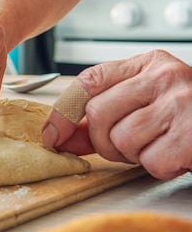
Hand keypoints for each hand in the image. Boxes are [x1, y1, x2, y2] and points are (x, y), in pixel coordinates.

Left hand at [42, 50, 191, 179]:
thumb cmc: (190, 115)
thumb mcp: (147, 102)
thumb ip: (103, 115)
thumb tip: (59, 135)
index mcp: (149, 63)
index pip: (89, 81)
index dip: (63, 112)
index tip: (52, 136)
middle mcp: (165, 77)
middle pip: (99, 114)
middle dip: (104, 141)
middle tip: (127, 146)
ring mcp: (181, 103)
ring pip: (121, 140)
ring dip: (134, 155)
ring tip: (159, 146)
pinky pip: (150, 161)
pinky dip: (160, 167)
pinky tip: (176, 155)